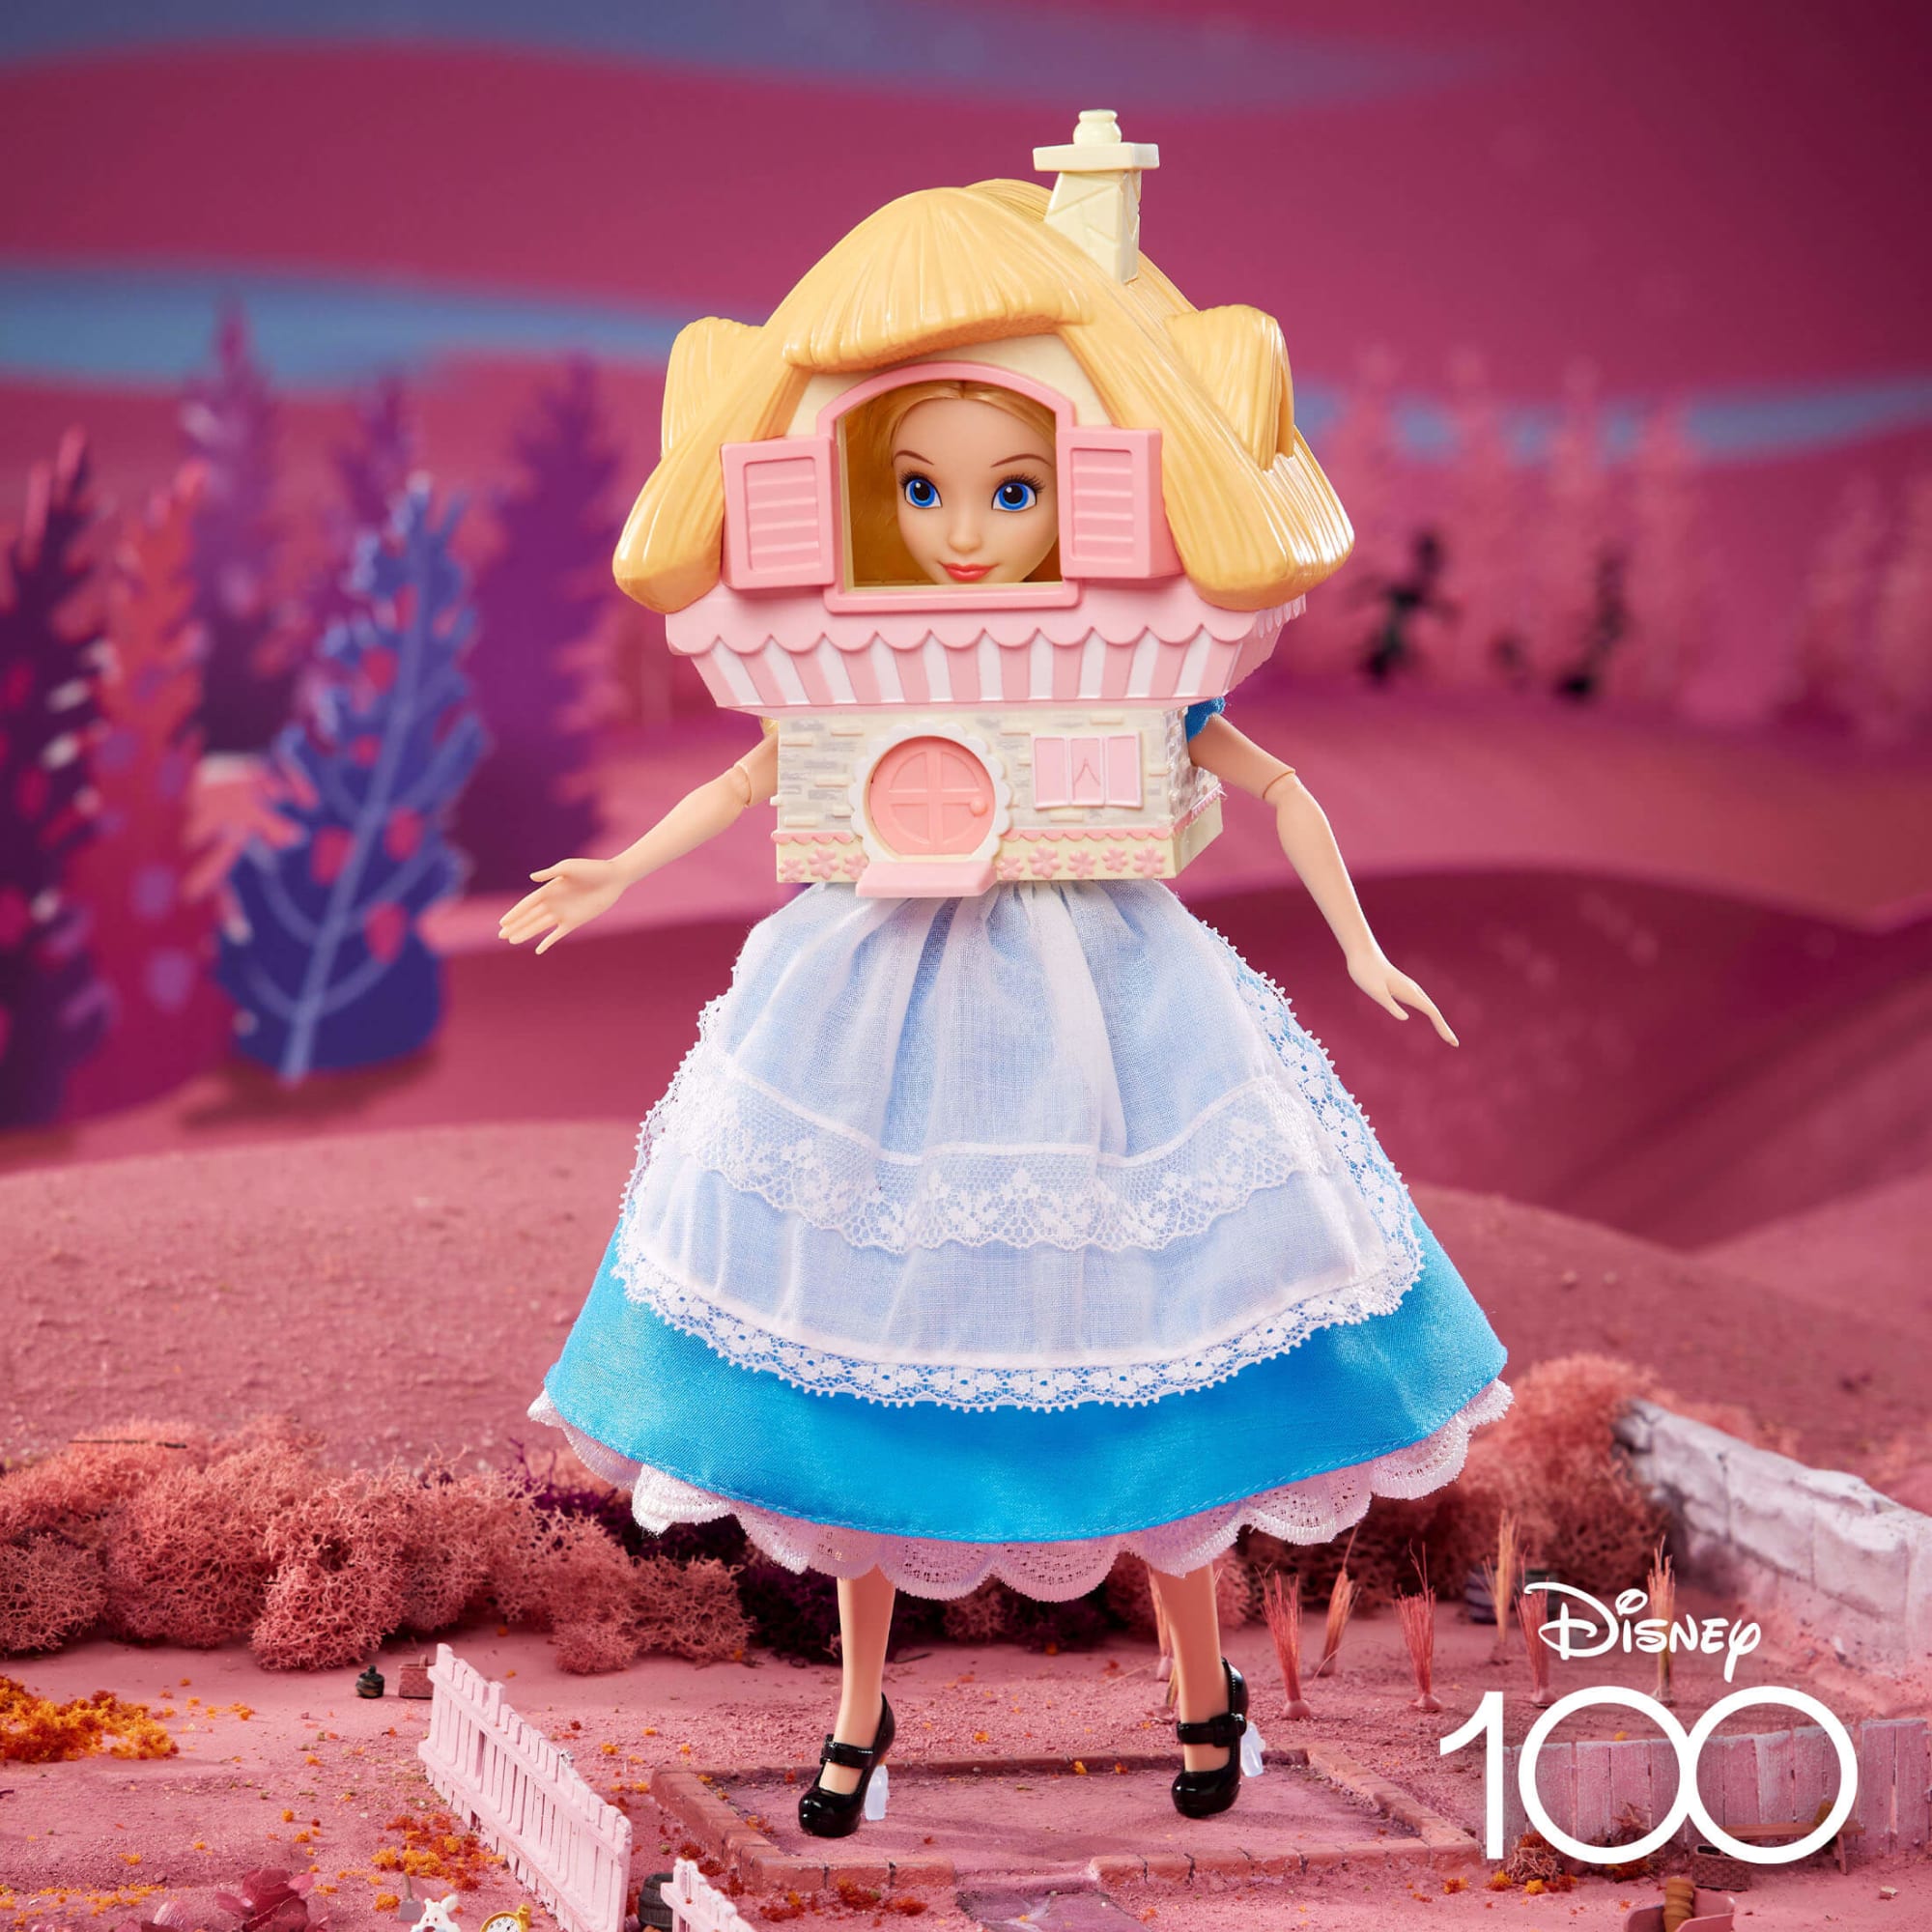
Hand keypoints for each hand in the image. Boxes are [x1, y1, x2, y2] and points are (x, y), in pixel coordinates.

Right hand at [498, 857, 626, 954]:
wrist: (613, 878)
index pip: (527, 904)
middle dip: (515, 926)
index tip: (502, 922)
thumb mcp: (569, 868)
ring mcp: (563, 913)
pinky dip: (548, 942)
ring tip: (511, 941)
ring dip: (526, 933)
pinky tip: (538, 950)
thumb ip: (550, 873)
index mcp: (549, 889)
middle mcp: (553, 903)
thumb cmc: (591, 869)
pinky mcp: (575, 921)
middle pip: (529, 917)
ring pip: (539, 926)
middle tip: (500, 935)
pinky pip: (558, 934)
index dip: (515, 913)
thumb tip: (532, 878)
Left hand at [1346, 947, 1458, 1044]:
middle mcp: (1413, 989)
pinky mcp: (1402, 987)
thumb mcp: (1375, 992)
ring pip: (1429, 1006)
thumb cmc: (1366, 973)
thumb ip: (1390, 1005)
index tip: (1452, 1042)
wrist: (1362, 954)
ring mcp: (1409, 988)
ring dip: (1438, 1021)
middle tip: (1454, 1043)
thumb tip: (1405, 1018)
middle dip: (1444, 1028)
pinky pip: (1420, 1002)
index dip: (1443, 1027)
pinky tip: (1430, 1015)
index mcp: (1409, 992)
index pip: (1433, 1013)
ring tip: (1445, 1034)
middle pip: (1434, 1011)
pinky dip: (1429, 1012)